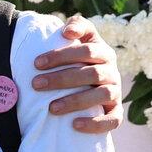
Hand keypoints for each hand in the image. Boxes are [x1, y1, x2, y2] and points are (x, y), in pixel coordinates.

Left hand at [32, 14, 122, 133]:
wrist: (96, 81)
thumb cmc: (80, 57)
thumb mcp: (82, 38)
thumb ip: (77, 26)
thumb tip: (67, 31)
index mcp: (104, 52)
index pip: (86, 50)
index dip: (62, 55)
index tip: (36, 63)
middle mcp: (112, 71)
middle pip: (91, 73)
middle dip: (61, 79)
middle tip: (36, 84)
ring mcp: (116, 92)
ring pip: (101, 96)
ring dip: (76, 101)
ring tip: (51, 108)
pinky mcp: (116, 112)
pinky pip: (112, 120)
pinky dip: (95, 123)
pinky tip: (74, 125)